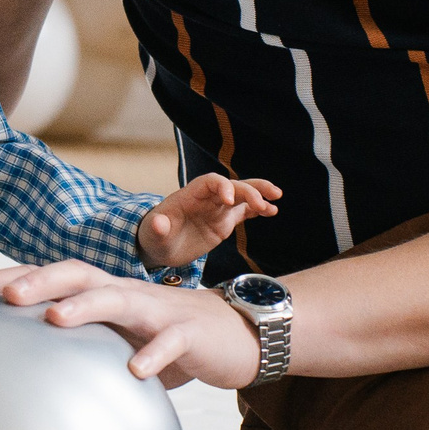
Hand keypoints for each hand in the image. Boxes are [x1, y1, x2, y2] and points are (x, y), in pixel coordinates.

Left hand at [0, 259, 263, 388]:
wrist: (237, 334)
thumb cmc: (168, 339)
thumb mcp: (119, 343)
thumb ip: (81, 352)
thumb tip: (24, 381)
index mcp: (102, 293)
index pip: (46, 276)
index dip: (2, 278)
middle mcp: (124, 292)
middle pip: (75, 274)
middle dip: (37, 280)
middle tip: (2, 296)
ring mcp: (158, 308)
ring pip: (117, 297)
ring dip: (85, 306)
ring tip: (54, 319)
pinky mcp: (189, 332)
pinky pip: (170, 341)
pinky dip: (153, 354)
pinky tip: (135, 371)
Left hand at [136, 174, 280, 271]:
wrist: (159, 247)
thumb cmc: (154, 237)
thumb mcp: (153, 235)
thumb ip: (157, 228)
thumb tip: (158, 223)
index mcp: (189, 196)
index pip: (209, 182)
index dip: (222, 186)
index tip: (230, 201)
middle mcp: (206, 199)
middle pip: (231, 186)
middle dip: (247, 191)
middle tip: (262, 203)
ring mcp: (216, 209)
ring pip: (241, 195)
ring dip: (258, 194)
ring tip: (276, 199)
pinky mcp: (223, 221)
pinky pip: (243, 211)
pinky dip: (257, 210)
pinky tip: (272, 210)